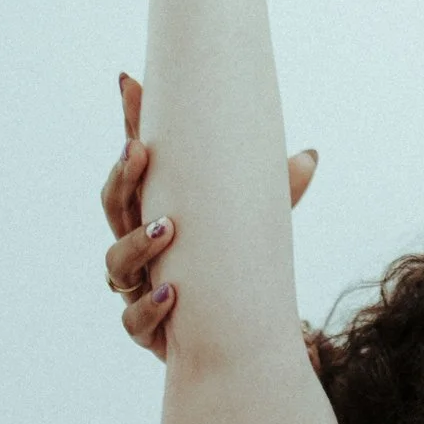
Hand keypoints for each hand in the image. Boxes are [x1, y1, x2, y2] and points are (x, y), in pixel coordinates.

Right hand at [100, 71, 317, 357]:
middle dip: (122, 177)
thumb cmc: (238, 271)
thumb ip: (278, 194)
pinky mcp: (148, 332)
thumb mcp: (258, 226)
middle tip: (140, 150)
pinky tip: (173, 294)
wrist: (242, 342)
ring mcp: (137, 289)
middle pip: (113, 206)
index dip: (130, 123)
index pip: (138, 165)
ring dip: (136, 245)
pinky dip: (152, 308)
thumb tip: (310, 155)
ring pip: (115, 264)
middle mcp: (138, 248)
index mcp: (157, 212)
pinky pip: (135, 321)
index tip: (130, 81)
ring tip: (166, 228)